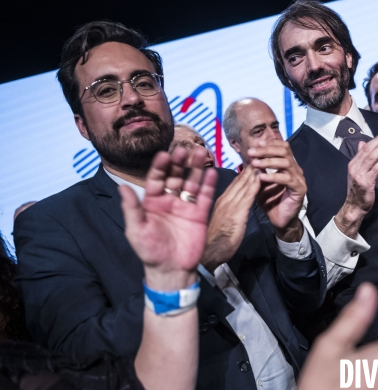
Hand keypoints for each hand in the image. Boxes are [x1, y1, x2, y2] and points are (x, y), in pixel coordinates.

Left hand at [119, 147, 216, 290]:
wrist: (171, 271)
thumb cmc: (150, 251)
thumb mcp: (136, 229)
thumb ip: (131, 208)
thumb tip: (122, 187)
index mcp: (152, 202)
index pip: (156, 179)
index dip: (161, 167)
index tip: (165, 154)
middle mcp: (169, 200)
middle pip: (175, 177)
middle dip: (179, 163)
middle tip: (184, 149)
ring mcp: (185, 206)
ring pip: (191, 182)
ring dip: (195, 168)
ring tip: (199, 152)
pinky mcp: (200, 214)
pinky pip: (205, 196)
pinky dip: (208, 184)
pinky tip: (211, 172)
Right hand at [202, 166, 260, 273]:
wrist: (208, 254)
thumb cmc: (213, 242)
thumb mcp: (221, 223)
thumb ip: (227, 213)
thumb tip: (233, 209)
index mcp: (219, 202)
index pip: (233, 184)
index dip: (243, 173)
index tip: (252, 164)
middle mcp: (223, 200)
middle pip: (238, 181)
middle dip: (249, 168)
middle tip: (258, 155)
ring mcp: (228, 205)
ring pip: (242, 184)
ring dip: (252, 172)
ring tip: (261, 160)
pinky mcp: (235, 213)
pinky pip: (246, 196)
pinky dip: (253, 184)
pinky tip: (260, 176)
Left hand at [249, 139, 305, 241]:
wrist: (279, 220)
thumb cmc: (270, 201)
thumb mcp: (261, 182)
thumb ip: (258, 169)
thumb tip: (251, 155)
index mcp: (288, 165)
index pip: (282, 147)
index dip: (270, 144)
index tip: (255, 145)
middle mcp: (295, 169)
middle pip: (284, 151)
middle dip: (266, 150)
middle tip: (251, 153)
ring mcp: (299, 179)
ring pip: (286, 163)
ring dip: (268, 162)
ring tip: (254, 163)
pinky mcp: (299, 189)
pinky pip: (287, 179)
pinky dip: (274, 176)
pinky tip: (262, 177)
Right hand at [335, 130, 377, 237]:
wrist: (354, 205)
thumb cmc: (358, 189)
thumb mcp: (357, 171)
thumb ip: (360, 157)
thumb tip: (362, 143)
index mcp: (352, 164)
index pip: (364, 148)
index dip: (375, 139)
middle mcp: (355, 168)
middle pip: (368, 150)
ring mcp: (360, 175)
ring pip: (372, 157)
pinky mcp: (366, 182)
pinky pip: (376, 168)